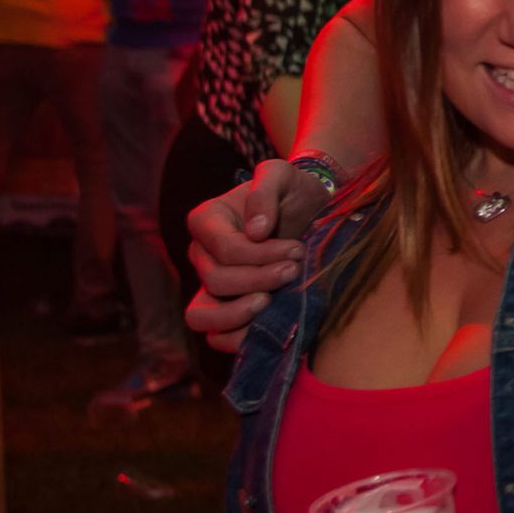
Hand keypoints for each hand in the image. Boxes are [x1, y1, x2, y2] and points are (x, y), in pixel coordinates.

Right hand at [184, 160, 322, 351]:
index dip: (259, 255)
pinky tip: (270, 323)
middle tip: (294, 270)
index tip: (296, 250)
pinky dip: (238, 338)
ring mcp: (211, 285)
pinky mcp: (227, 309)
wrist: (312, 211)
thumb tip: (255, 231)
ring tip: (273, 302)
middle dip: (259, 279)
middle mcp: (201, 255)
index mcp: (206, 221)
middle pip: (216, 281)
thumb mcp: (281, 175)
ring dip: (239, 314)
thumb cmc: (293, 190)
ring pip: (201, 315)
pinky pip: (215, 337)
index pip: (224, 249)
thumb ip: (264, 191)